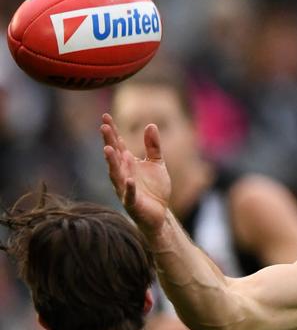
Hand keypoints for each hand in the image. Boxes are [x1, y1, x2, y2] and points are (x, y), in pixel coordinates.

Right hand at [100, 113, 170, 236]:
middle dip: (109, 141)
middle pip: (114, 155)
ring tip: (108, 149)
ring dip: (111, 162)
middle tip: (104, 127)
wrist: (160, 213)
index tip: (105, 116)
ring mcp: (125, 188)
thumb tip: (151, 125)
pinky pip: (129, 195)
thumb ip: (153, 146)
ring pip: (115, 174)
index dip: (112, 131)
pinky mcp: (132, 203)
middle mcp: (123, 173)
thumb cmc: (154, 188)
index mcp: (127, 162)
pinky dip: (129, 188)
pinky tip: (129, 180)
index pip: (118, 144)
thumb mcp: (157, 163)